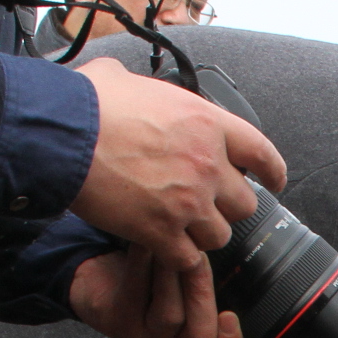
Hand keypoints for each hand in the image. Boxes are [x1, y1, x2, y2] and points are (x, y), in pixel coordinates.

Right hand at [68, 60, 286, 337]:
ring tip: (179, 226)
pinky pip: (187, 257)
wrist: (62, 135)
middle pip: (244, 203)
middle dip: (226, 206)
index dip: (272, 171)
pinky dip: (175, 255)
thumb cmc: (87, 103)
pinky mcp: (161, 232)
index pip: (261, 152)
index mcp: (207, 123)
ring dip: (201, 233)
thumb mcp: (126, 79)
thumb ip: (144, 90)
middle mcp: (207, 165)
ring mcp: (188, 202)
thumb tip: (126, 81)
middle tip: (204, 204)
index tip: (275, 181)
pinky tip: (160, 246)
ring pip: (218, 235)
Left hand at [69, 246, 246, 337]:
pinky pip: (135, 293)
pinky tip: (145, 242)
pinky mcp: (116, 321)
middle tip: (199, 254)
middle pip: (200, 332)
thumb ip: (203, 276)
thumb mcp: (179, 280)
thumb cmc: (145, 276)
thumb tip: (225, 247)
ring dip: (174, 276)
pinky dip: (143, 264)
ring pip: (169, 315)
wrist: (94, 278)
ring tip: (173, 244)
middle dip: (202, 290)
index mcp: (191, 335)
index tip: (231, 317)